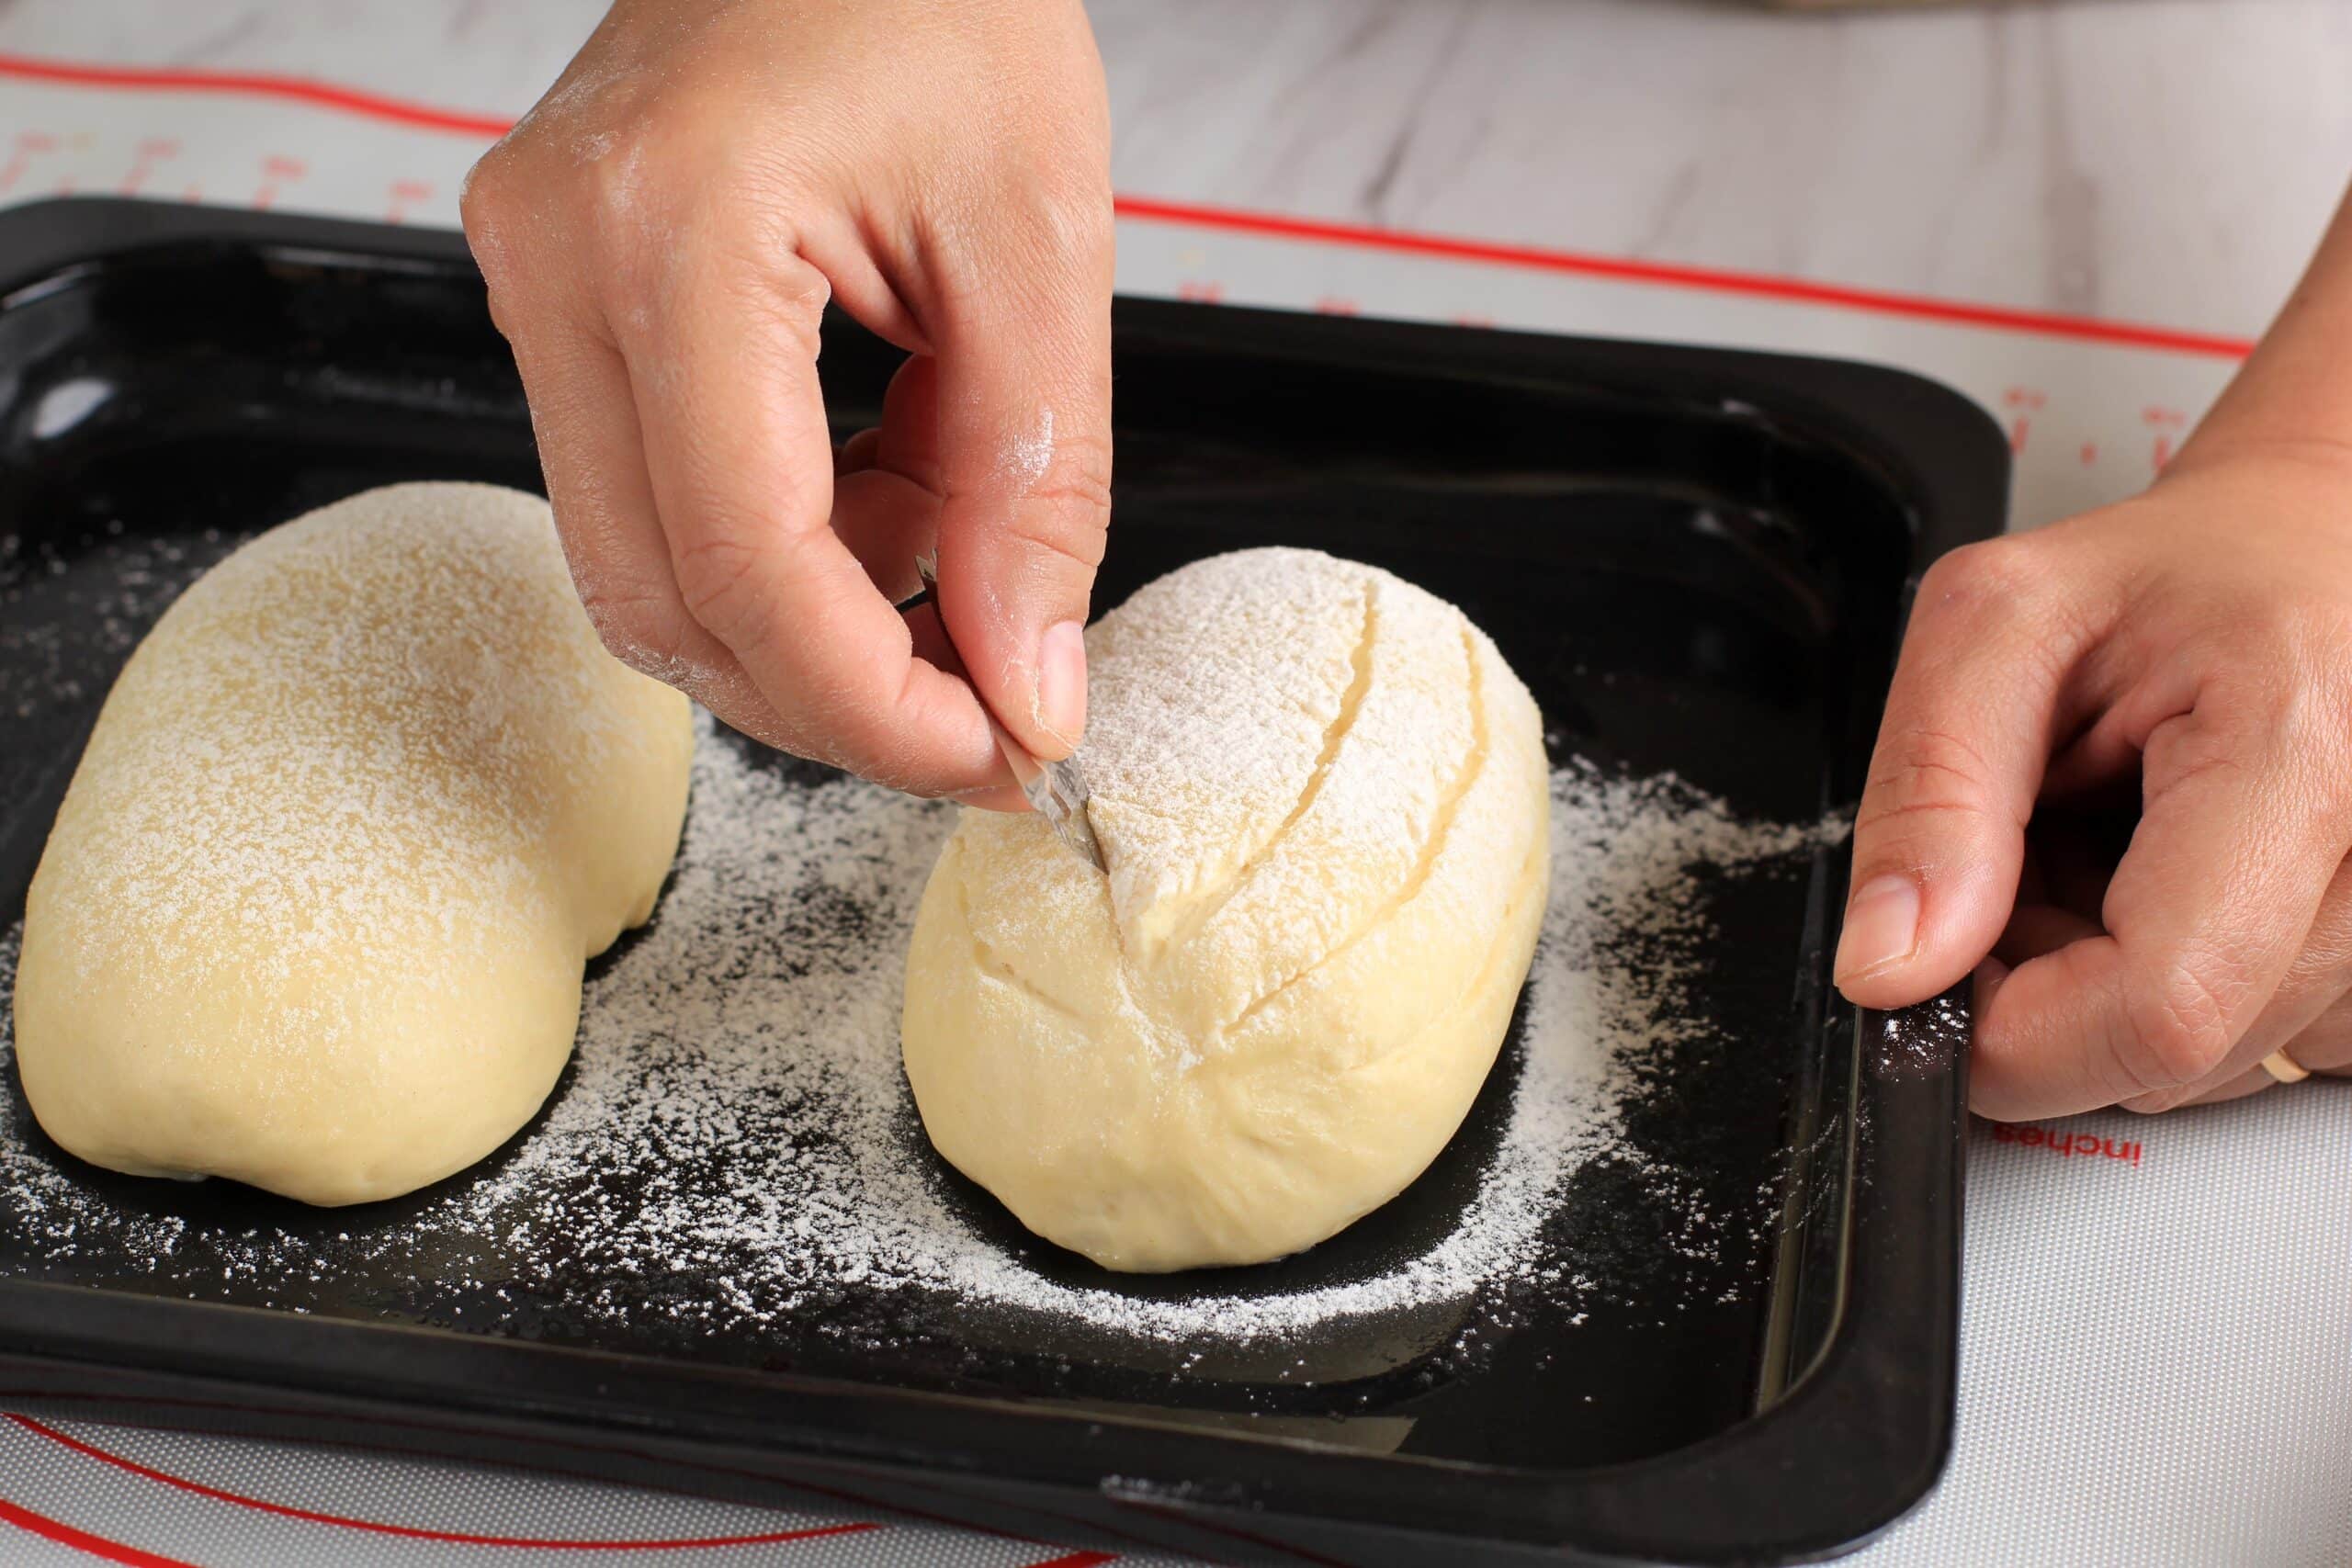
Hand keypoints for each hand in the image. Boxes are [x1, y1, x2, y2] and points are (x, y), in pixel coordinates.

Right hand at [460, 0, 1113, 804]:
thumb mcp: (1041, 246)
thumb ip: (1036, 490)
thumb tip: (1027, 690)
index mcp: (671, 233)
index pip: (742, 564)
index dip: (877, 705)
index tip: (1002, 754)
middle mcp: (557, 265)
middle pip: (663, 601)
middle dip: (841, 696)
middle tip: (994, 714)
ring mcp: (536, 280)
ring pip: (646, 568)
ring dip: (816, 617)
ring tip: (959, 545)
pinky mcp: (562, 298)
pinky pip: (652, 494)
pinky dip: (784, 542)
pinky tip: (886, 484)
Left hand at [1836, 442, 2351, 1117]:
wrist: (2308, 545)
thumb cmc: (2173, 569)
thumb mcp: (1993, 623)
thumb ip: (1929, 793)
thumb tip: (1892, 967)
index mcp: (2296, 748)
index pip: (2160, 1007)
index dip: (2015, 1037)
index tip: (1939, 982)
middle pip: (2181, 1052)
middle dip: (2053, 993)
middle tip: (2034, 857)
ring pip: (2219, 1062)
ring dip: (2115, 986)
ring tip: (2113, 847)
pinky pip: (2272, 1041)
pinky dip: (2190, 985)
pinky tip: (2174, 884)